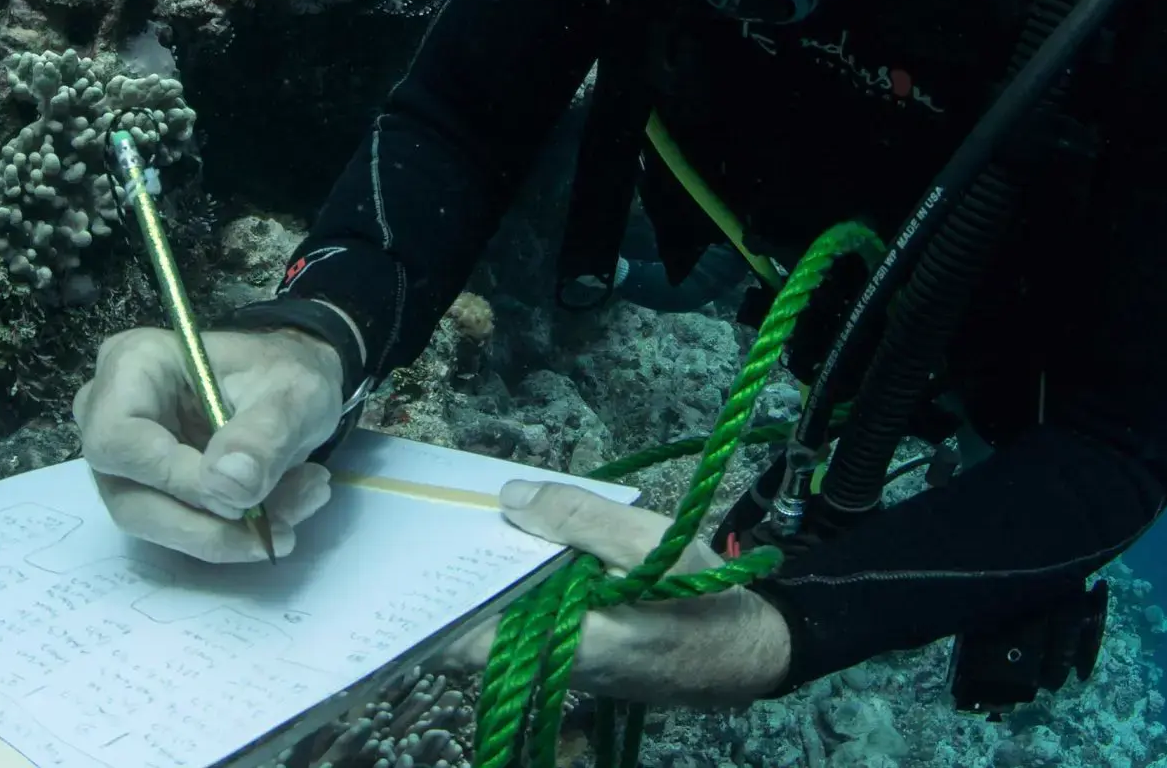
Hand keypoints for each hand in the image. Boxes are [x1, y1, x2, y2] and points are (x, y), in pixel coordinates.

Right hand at [75, 326, 344, 562]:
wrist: (291, 392)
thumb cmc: (284, 374)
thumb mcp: (293, 393)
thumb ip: (263, 435)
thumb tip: (228, 485)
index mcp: (132, 365)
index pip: (117, 439)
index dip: (173, 478)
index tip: (243, 496)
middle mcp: (109, 414)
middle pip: (131, 497)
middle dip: (212, 524)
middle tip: (285, 526)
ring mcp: (124, 461)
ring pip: (156, 524)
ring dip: (229, 534)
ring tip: (300, 505)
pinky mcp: (146, 492)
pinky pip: (177, 531)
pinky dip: (232, 535)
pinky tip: (283, 514)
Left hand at [442, 482, 790, 707]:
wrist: (748, 650)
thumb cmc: (704, 597)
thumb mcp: (650, 542)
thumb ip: (579, 518)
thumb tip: (508, 498)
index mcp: (571, 645)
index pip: (472, 644)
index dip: (439, 606)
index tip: (419, 561)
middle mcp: (558, 667)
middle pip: (484, 630)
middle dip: (465, 580)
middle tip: (446, 526)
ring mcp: (567, 668)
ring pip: (509, 626)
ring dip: (496, 582)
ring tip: (479, 527)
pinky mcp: (581, 658)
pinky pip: (536, 624)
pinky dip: (527, 590)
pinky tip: (527, 550)